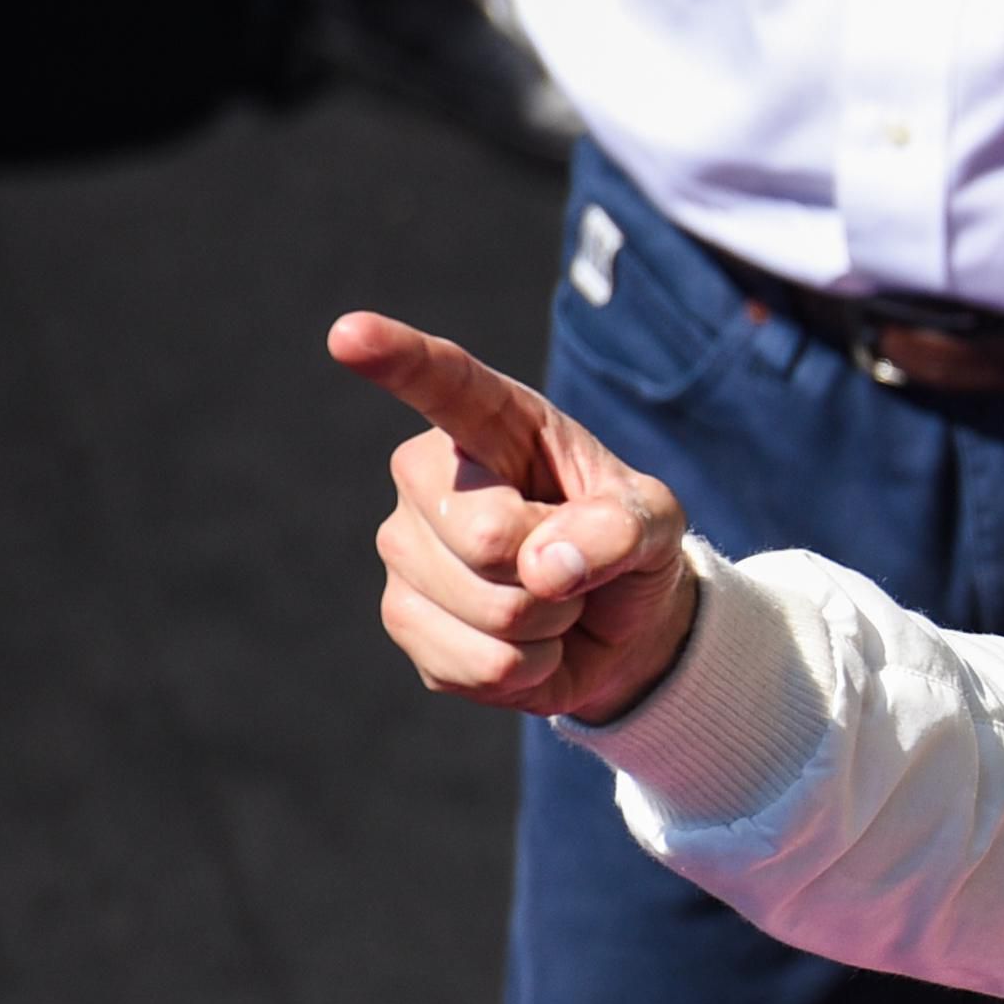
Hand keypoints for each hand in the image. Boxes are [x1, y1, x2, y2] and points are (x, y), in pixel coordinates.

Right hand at [327, 312, 699, 719]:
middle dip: (556, 571)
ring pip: (491, 611)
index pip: (445, 385)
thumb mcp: (654, 522)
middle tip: (571, 565)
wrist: (616, 625)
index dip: (397, 359)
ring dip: (549, 623)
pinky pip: (483, 665)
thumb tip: (548, 566)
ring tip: (552, 601)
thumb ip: (621, 528)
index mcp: (493, 425)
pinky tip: (528, 644)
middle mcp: (428, 478)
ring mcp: (405, 550)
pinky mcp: (404, 621)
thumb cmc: (625, 544)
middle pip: (486, 536)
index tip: (348, 334)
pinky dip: (531, 669)